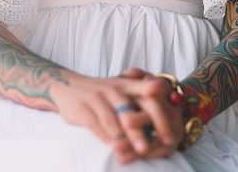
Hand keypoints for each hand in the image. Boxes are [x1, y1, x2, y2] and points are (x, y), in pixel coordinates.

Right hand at [51, 70, 182, 163]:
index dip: (161, 114)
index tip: (170, 136)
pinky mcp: (84, 109)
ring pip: (115, 121)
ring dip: (127, 138)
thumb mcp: (121, 88)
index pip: (149, 94)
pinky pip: (97, 125)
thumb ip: (141, 95)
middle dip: (143, 130)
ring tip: (139, 152)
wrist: (68, 86)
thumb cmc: (101, 92)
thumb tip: (169, 106)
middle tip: (154, 147)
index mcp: (126, 84)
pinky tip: (115, 148)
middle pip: (132, 110)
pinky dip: (107, 138)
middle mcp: (114, 89)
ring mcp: (98, 98)